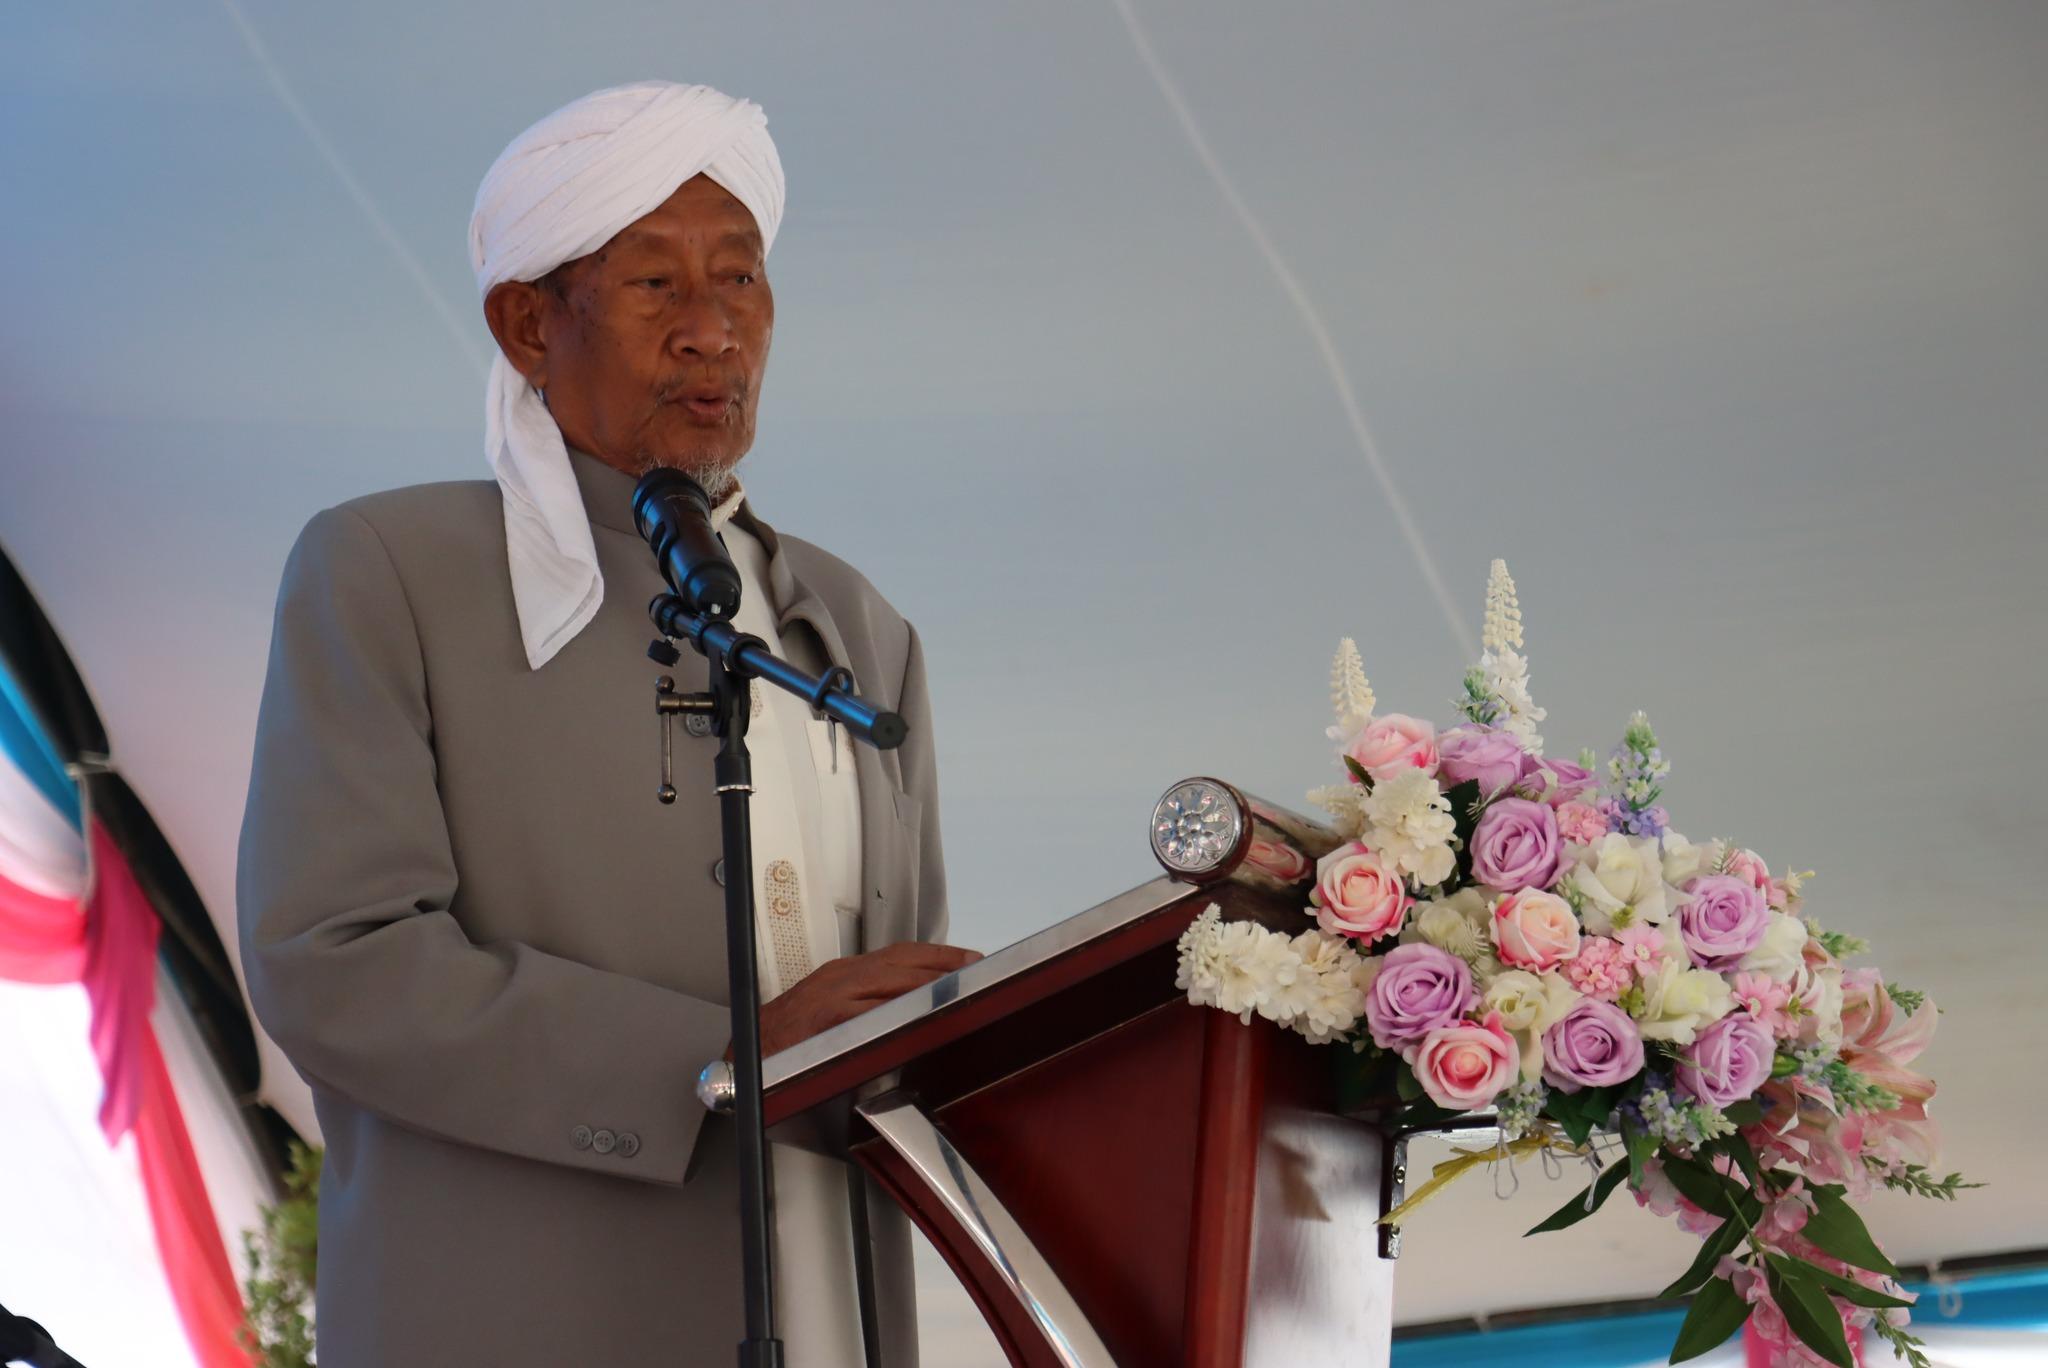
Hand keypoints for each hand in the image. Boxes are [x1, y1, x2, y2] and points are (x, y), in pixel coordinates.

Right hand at [748, 942, 982, 1059]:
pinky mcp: (828, 1018)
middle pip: (902, 961)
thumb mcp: (830, 1010)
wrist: (744, 1054)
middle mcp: (841, 977)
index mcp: (843, 973)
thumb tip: (908, 1009)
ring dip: (929, 982)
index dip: (938, 954)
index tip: (968, 959)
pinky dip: (898, 1008)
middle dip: (943, 964)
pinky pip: (872, 1011)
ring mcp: (835, 996)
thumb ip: (865, 1004)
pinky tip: (921, 1012)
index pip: (900, 954)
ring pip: (892, 980)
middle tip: (975, 968)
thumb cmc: (784, 1039)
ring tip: (960, 986)